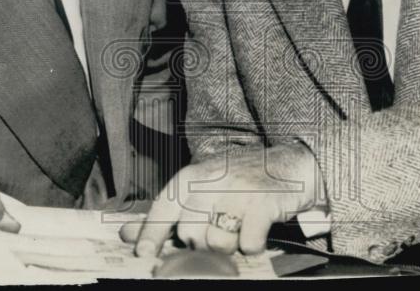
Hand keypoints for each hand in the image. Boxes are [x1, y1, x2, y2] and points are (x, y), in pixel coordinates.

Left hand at [121, 142, 323, 256]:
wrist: (294, 163)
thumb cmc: (242, 180)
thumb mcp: (203, 187)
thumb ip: (166, 212)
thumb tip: (125, 234)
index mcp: (193, 175)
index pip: (164, 206)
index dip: (151, 233)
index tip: (143, 256)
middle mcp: (213, 179)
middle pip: (189, 233)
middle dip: (200, 243)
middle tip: (218, 230)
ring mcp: (239, 190)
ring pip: (217, 241)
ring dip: (228, 245)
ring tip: (238, 228)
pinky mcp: (264, 203)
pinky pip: (247, 243)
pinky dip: (252, 244)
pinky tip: (257, 230)